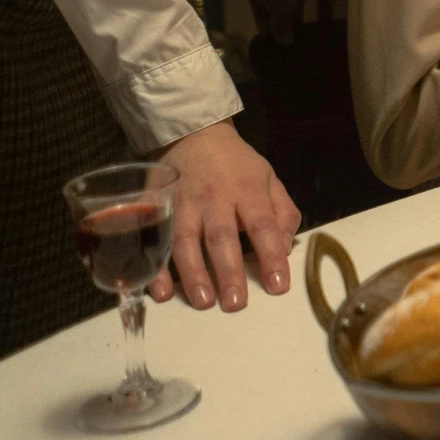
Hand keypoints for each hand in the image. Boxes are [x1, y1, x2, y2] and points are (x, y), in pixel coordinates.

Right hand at [148, 118, 300, 311]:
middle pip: (222, 236)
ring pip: (185, 241)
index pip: (263, 226)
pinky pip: (153, 240)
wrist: (195, 135)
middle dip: (228, 271)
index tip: (278, 286)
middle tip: (235, 304)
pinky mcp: (157, 207)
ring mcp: (182, 203)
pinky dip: (155, 267)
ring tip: (203, 302)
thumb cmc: (237, 165)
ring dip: (193, 274)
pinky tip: (160, 291)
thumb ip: (282, 212)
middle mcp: (215, 197)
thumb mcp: (269, 178)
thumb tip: (286, 247)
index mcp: (247, 190)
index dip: (271, 255)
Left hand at [246, 0, 331, 45]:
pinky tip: (261, 31)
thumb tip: (287, 42)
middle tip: (293, 36)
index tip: (322, 26)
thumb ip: (285, 26)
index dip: (327, 10)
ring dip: (278, 19)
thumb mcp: (284, 7)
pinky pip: (264, 0)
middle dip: (296, 19)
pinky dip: (264, 14)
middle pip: (299, 0)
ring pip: (280, 1)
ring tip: (275, 38)